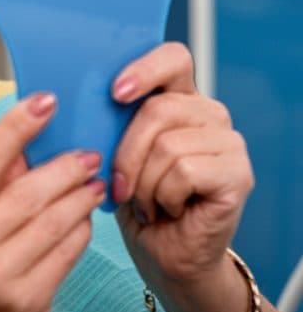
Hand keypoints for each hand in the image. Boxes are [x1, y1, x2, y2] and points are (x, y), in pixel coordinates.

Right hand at [0, 93, 104, 311]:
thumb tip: (24, 147)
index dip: (15, 127)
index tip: (44, 101)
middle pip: (26, 193)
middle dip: (63, 167)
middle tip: (86, 153)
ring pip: (53, 222)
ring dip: (79, 196)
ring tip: (92, 182)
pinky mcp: (26, 303)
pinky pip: (66, 254)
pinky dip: (80, 230)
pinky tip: (83, 217)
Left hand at [111, 43, 256, 311]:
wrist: (161, 254)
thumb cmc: (134, 201)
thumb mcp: (112, 152)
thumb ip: (108, 120)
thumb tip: (74, 99)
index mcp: (178, 98)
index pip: (173, 58)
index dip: (144, 69)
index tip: (116, 92)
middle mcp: (208, 113)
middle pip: (158, 108)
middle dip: (126, 152)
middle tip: (119, 184)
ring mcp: (228, 142)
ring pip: (167, 145)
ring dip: (144, 182)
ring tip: (148, 201)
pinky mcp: (237, 173)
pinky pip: (184, 171)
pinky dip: (163, 196)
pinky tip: (168, 209)